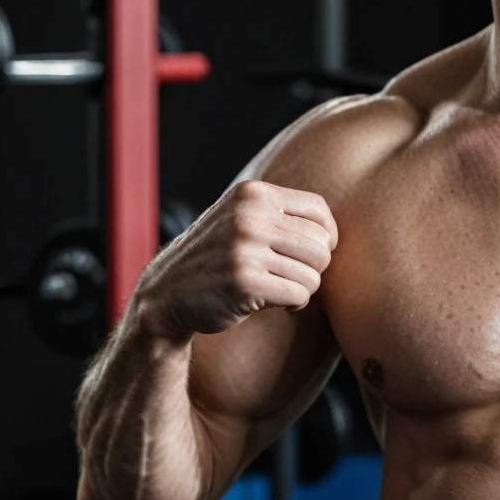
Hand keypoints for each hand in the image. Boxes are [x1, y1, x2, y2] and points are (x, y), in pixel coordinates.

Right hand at [135, 180, 337, 339]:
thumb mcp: (242, 219)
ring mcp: (245, 249)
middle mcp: (250, 216)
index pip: (319, 210)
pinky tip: (272, 303)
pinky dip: (294, 305)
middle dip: (314, 268)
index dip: (327, 236)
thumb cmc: (218, 258)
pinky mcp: (244, 283)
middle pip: (321, 245)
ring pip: (314, 273)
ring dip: (303, 288)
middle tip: (291, 276)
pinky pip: (299, 295)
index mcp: (253, 194)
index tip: (313, 253)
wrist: (165, 293)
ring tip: (280, 289)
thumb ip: (281, 215)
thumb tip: (333, 233)